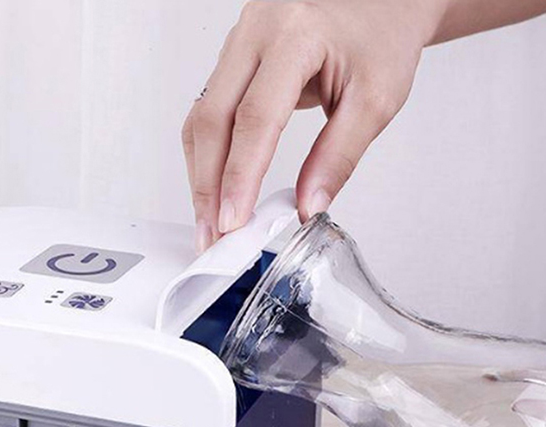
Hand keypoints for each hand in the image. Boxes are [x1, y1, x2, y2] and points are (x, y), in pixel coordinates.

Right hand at [181, 0, 437, 252]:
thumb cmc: (384, 32)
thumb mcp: (376, 98)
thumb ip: (339, 154)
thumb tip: (307, 205)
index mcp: (296, 33)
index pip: (255, 117)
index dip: (240, 176)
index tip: (234, 221)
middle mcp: (256, 31)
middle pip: (212, 119)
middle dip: (208, 186)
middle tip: (213, 236)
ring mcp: (238, 42)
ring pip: (201, 117)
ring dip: (201, 175)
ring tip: (210, 222)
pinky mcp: (232, 58)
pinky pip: (206, 110)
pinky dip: (206, 155)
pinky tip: (213, 188)